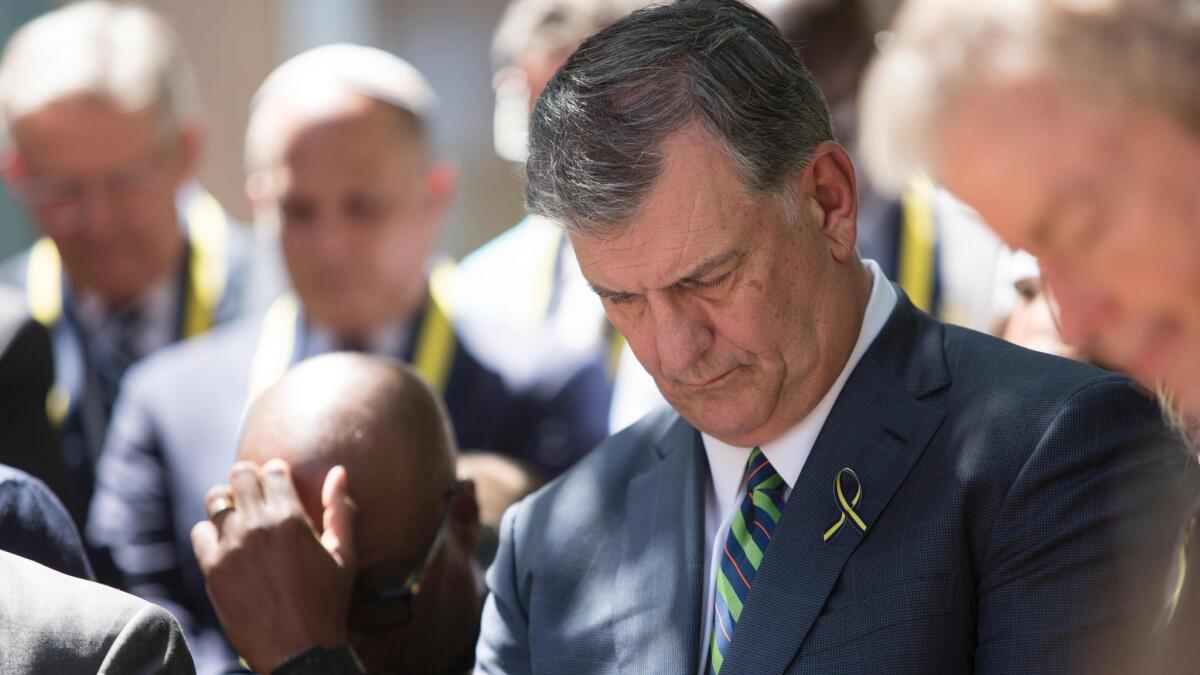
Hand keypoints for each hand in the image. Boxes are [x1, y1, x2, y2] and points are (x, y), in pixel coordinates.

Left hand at [191, 459, 357, 671]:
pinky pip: (199, 532)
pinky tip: (226, 545)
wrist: (298, 651)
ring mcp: (230, 547)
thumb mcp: (344, 555)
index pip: (271, 469)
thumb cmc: (327, 603)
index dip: (276, 474)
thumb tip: (338, 472)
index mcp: (291, 519)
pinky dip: (210, 533)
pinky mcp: (212, 569)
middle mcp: (257, 526)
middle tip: (256, 495)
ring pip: (215, 499)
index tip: (278, 484)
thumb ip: (340, 510)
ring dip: (228, 502)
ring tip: (238, 517)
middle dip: (249, 480)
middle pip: (239, 475)